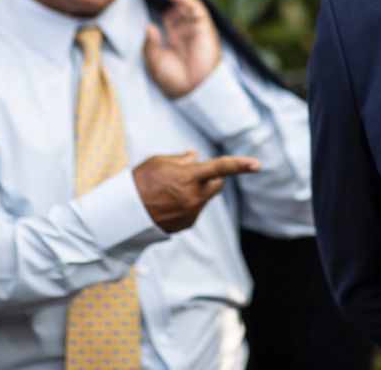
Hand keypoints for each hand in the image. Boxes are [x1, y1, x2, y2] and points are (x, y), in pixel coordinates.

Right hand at [132, 150, 260, 232]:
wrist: (124, 214)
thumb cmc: (140, 182)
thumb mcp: (158, 162)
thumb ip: (181, 159)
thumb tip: (196, 156)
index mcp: (187, 177)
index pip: (220, 168)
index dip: (240, 165)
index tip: (257, 165)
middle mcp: (193, 196)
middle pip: (218, 183)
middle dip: (211, 177)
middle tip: (191, 174)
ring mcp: (191, 212)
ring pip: (206, 197)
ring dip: (198, 190)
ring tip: (171, 191)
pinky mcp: (188, 224)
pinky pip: (196, 209)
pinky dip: (189, 203)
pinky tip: (169, 204)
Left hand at [143, 0, 221, 97]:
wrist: (193, 89)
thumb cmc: (174, 80)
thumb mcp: (155, 62)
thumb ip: (150, 44)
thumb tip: (148, 26)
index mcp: (176, 41)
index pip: (170, 20)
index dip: (162, 10)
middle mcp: (187, 34)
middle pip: (179, 11)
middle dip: (171, 3)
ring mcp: (196, 30)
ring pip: (188, 8)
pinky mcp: (205, 28)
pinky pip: (196, 9)